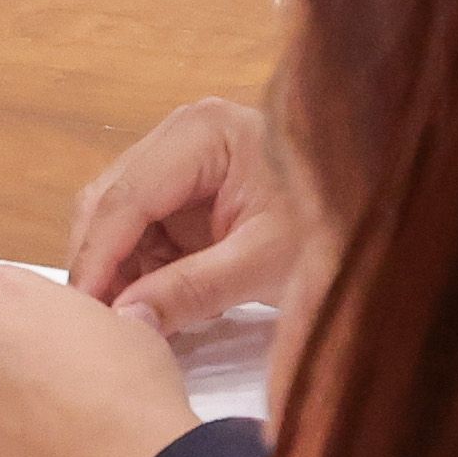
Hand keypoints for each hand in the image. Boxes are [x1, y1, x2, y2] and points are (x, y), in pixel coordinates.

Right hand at [67, 95, 312, 323]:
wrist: (374, 217)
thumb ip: (193, 289)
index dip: (99, 255)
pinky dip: (140, 272)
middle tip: (98, 324)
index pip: (128, 196)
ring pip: (117, 220)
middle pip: (111, 202)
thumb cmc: (333, 229)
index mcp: (203, 132)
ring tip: (130, 322)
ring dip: (119, 271)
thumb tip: (127, 319)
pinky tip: (152, 306)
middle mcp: (180, 135)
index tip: (83, 308)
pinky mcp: (184, 193)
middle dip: (103, 264)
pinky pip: (141, 234)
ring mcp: (179, 161)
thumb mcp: (263, 264)